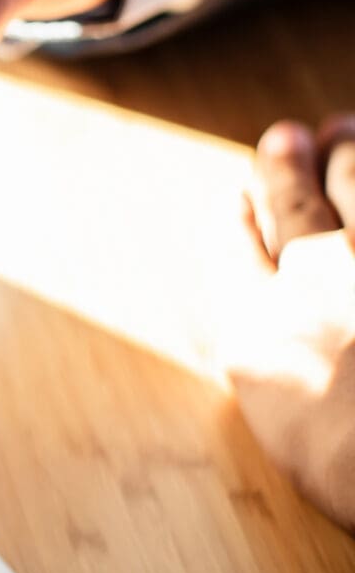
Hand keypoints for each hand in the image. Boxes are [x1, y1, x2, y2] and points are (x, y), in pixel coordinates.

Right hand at [219, 118, 354, 529]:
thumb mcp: (298, 442)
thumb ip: (283, 382)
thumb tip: (282, 359)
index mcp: (256, 331)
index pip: (233, 256)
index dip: (230, 224)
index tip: (230, 201)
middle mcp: (311, 277)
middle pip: (292, 205)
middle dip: (283, 169)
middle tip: (285, 138)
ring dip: (345, 152)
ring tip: (343, 131)